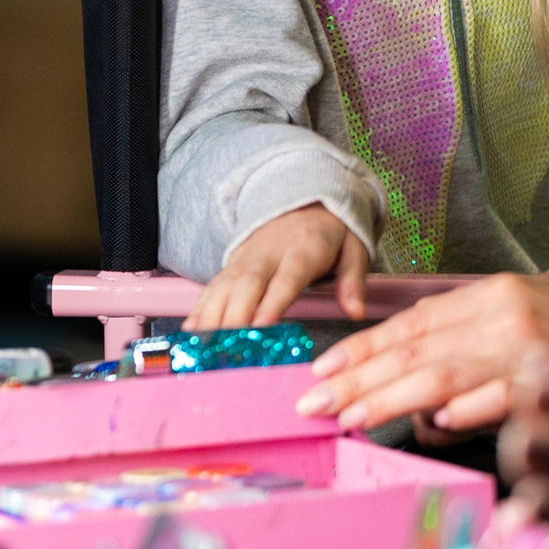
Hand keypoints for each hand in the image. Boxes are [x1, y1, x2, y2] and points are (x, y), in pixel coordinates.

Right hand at [188, 203, 367, 330]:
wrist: (303, 200)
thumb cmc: (330, 233)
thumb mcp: (353, 248)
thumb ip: (353, 280)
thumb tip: (357, 311)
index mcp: (301, 252)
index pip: (286, 279)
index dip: (272, 302)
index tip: (261, 325)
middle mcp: (267, 256)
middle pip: (247, 286)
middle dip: (235, 317)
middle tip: (229, 348)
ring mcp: (245, 261)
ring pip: (224, 288)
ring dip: (213, 318)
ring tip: (206, 349)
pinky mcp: (231, 267)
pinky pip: (212, 288)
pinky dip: (200, 309)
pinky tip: (192, 332)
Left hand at [297, 271, 548, 431]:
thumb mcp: (521, 321)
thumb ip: (468, 345)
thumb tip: (415, 397)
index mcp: (494, 294)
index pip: (414, 322)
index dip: (364, 348)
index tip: (323, 372)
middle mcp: (506, 313)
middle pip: (418, 348)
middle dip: (359, 378)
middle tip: (315, 402)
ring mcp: (530, 347)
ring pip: (444, 374)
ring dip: (391, 398)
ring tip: (351, 417)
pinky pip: (499, 398)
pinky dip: (464, 410)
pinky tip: (431, 423)